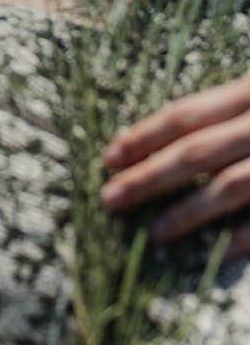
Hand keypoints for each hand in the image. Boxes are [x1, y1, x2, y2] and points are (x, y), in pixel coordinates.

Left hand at [100, 73, 249, 258]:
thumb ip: (226, 111)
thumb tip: (168, 141)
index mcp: (249, 93)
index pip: (185, 116)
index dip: (143, 137)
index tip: (107, 159)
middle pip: (196, 151)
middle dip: (150, 176)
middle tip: (110, 199)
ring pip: (233, 185)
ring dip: (191, 210)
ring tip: (156, 233)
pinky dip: (247, 234)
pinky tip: (218, 252)